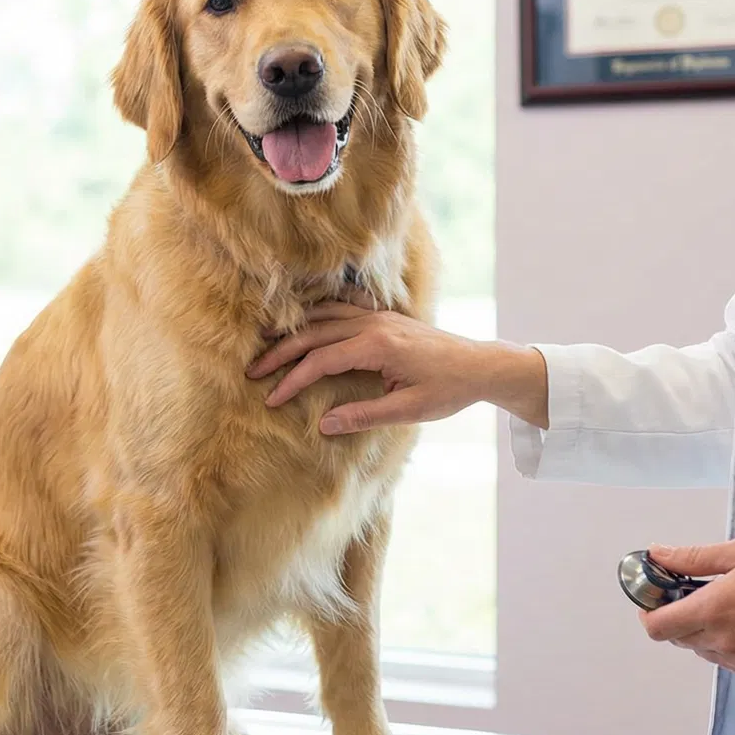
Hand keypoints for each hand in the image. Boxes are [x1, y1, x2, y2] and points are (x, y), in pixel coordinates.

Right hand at [246, 303, 548, 433]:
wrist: (480, 366)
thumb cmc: (449, 390)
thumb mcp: (408, 410)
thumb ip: (364, 416)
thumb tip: (324, 424)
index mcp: (377, 346)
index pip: (320, 360)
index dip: (292, 380)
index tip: (271, 399)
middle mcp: (374, 324)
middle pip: (314, 334)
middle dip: (280, 352)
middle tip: (253, 371)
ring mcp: (378, 316)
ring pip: (324, 316)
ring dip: (294, 331)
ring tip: (267, 346)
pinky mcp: (383, 317)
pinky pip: (341, 309)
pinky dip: (317, 316)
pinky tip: (303, 325)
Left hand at [640, 539, 734, 681]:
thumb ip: (693, 558)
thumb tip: (657, 554)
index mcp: (715, 610)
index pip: (658, 627)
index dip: (649, 612)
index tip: (655, 597)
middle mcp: (726, 642)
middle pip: (679, 639)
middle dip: (679, 617)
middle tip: (697, 593)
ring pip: (705, 651)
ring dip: (705, 632)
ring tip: (732, 606)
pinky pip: (731, 662)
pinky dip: (730, 645)